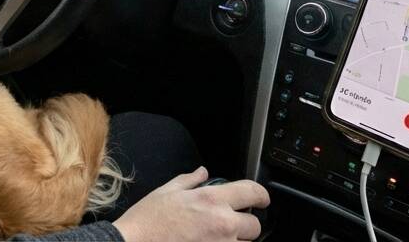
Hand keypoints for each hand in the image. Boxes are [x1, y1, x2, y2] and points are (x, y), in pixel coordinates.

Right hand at [112, 167, 268, 241]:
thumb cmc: (147, 222)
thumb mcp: (166, 192)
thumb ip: (189, 180)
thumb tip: (202, 173)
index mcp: (211, 201)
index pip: (252, 193)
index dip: (262, 195)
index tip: (261, 199)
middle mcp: (222, 224)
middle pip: (255, 226)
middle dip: (247, 224)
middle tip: (232, 223)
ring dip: (236, 241)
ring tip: (218, 237)